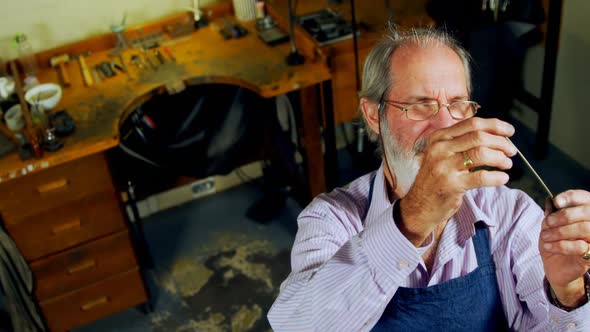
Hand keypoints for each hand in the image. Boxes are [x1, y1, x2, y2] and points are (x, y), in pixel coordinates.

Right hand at [398, 117, 515, 244]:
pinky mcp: (450, 185)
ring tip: (506, 164)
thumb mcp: (443, 154)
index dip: (495, 125)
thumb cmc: (437, 179)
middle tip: (511, 151)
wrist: (419, 205)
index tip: (509, 131)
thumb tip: (495, 134)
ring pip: (481, 153)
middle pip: (479, 136)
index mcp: (439, 137)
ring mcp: (444, 166)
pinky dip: (496, 177)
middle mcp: (440, 149)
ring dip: (500, 158)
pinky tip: (502, 178)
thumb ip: (462, 142)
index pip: (472, 124)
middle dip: (501, 142)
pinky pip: (481, 177)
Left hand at [540, 190, 589, 306]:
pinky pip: (581, 247)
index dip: (571, 197)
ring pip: (585, 228)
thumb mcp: (549, 226)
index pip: (584, 198)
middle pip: (587, 211)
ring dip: (560, 231)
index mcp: (584, 213)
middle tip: (548, 222)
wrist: (555, 266)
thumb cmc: (555, 242)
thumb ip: (552, 213)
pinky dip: (561, 245)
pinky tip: (549, 246)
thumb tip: (550, 201)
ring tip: (545, 236)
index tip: (556, 201)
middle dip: (564, 215)